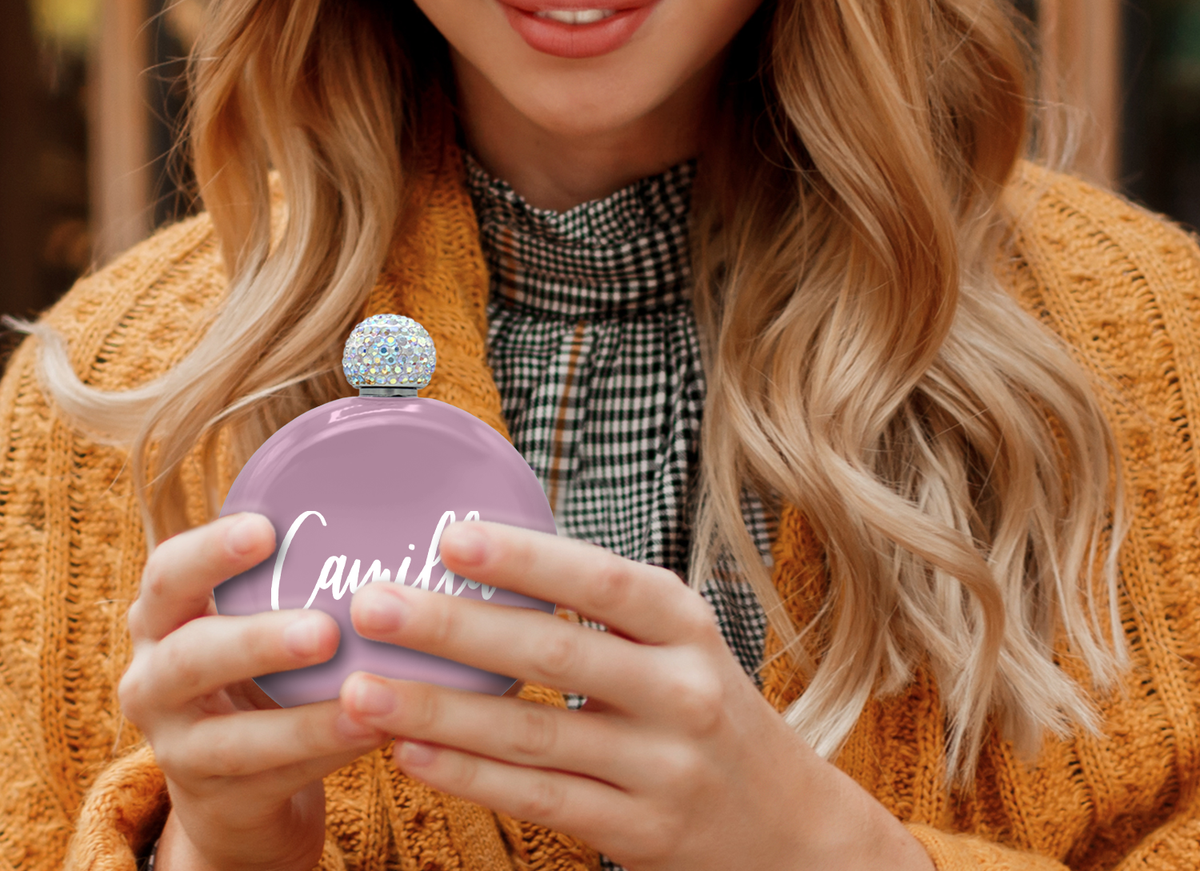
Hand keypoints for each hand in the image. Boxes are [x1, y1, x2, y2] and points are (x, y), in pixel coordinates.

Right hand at [119, 513, 386, 870]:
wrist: (236, 783)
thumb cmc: (259, 667)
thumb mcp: (254, 615)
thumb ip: (293, 570)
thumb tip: (397, 497)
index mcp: (164, 618)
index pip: (167, 574)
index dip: (210, 551)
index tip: (266, 528)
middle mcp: (155, 680)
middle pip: (189, 657)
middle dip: (257, 640)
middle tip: (325, 630)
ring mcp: (179, 748)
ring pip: (231, 737)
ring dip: (303, 717)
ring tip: (362, 692)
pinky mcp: (216, 801)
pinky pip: (274, 778)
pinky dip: (327, 751)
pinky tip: (377, 728)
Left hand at [339, 522, 932, 870]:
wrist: (786, 824)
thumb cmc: (709, 709)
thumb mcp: (678, 644)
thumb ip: (606, 608)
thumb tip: (492, 556)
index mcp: (683, 624)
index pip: (600, 580)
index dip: (525, 558)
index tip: (451, 536)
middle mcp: (679, 690)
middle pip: (553, 653)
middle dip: (454, 627)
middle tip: (373, 604)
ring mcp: (661, 767)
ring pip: (531, 735)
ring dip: (437, 710)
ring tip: (361, 689)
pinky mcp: (638, 832)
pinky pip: (537, 798)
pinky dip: (467, 775)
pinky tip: (410, 752)